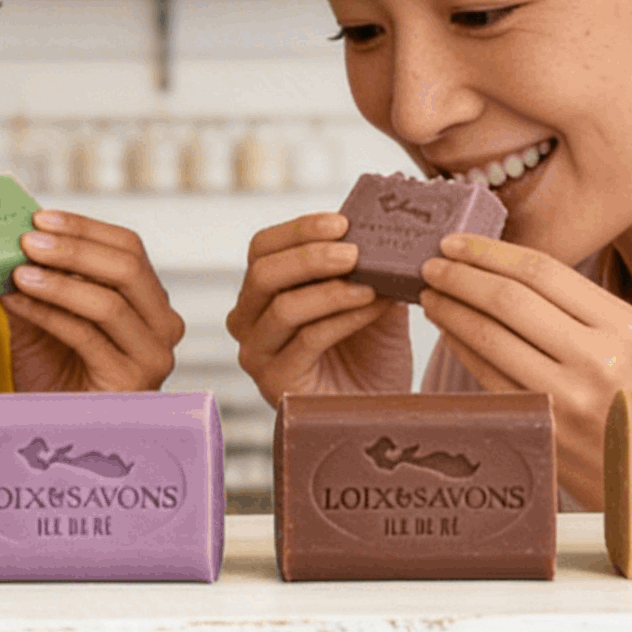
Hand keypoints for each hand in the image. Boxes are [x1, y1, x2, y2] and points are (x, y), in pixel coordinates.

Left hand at [2, 211, 186, 392]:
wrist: (56, 432)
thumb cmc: (54, 378)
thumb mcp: (44, 318)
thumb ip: (38, 279)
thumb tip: (14, 235)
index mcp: (151, 301)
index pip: (129, 248)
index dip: (85, 228)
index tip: (39, 218)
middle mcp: (164, 326)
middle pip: (127, 268)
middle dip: (73, 248)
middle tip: (27, 239)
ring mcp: (153, 355)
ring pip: (108, 302)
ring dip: (57, 281)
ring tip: (17, 270)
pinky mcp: (132, 381)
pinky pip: (86, 336)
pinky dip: (47, 313)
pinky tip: (16, 302)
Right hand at [225, 213, 412, 405]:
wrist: (378, 409)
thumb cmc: (369, 355)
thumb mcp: (370, 299)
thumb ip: (368, 268)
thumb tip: (382, 230)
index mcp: (262, 292)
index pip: (263, 248)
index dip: (298, 230)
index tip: (342, 222)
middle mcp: (249, 321)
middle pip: (263, 274)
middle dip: (310, 257)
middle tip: (354, 252)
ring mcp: (257, 354)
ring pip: (283, 308)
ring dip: (332, 290)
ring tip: (371, 284)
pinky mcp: (275, 382)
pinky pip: (308, 340)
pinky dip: (344, 319)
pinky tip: (372, 309)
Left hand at [417, 233, 631, 503]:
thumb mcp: (631, 343)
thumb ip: (579, 308)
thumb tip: (504, 270)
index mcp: (623, 325)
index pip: (542, 272)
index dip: (490, 253)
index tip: (457, 243)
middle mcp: (598, 359)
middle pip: (510, 300)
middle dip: (460, 276)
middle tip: (431, 265)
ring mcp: (567, 398)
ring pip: (490, 338)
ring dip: (451, 311)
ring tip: (431, 295)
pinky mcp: (542, 428)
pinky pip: (487, 377)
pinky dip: (461, 348)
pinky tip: (448, 332)